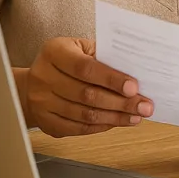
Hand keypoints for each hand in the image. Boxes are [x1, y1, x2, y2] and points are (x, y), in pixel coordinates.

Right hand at [24, 37, 153, 137]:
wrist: (34, 83)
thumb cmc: (66, 62)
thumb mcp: (80, 48)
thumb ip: (103, 56)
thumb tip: (134, 70)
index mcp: (54, 52)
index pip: (85, 67)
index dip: (111, 79)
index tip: (134, 87)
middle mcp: (44, 77)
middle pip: (87, 94)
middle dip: (120, 102)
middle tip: (144, 106)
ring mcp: (42, 102)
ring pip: (84, 114)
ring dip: (115, 117)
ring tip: (136, 116)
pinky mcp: (45, 122)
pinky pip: (78, 129)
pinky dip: (101, 126)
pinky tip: (118, 122)